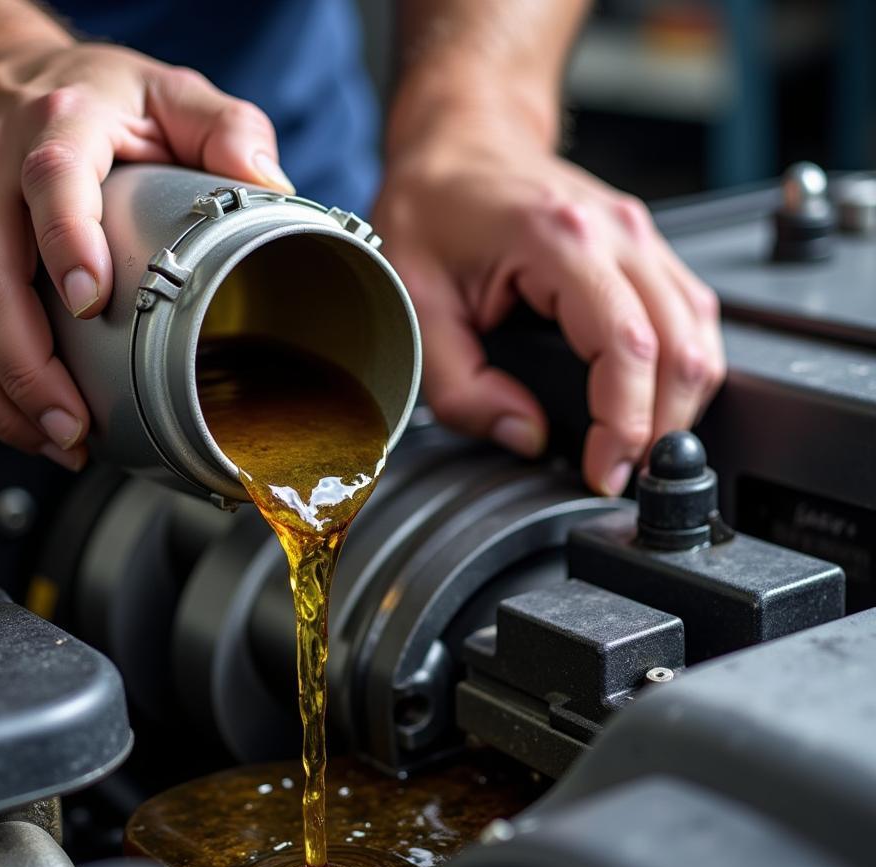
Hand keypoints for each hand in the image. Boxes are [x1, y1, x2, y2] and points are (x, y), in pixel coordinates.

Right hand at [0, 42, 292, 468]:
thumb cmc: (91, 96)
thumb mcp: (172, 92)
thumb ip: (227, 129)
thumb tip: (270, 186)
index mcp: (56, 126)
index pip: (51, 181)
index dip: (66, 241)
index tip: (92, 302)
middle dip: (29, 365)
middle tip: (77, 419)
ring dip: (1, 393)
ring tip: (58, 438)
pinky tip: (25, 425)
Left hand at [372, 102, 724, 495]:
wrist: (458, 141)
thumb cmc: (430, 208)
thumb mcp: (417, 306)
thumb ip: (463, 387)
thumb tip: (525, 436)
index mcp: (560, 240)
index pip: (627, 348)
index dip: (627, 425)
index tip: (607, 472)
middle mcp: (617, 232)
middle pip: (681, 347)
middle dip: (661, 427)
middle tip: (623, 473)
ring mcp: (640, 234)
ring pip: (699, 333)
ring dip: (680, 402)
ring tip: (637, 448)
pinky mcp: (644, 246)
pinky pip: (689, 314)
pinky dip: (680, 368)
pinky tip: (653, 402)